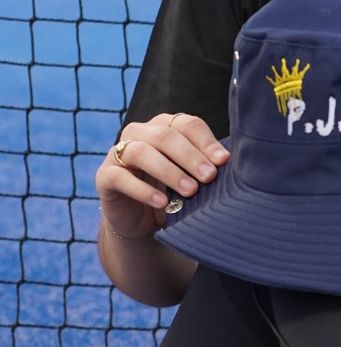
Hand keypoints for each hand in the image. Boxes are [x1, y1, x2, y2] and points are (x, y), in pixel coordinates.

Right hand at [96, 113, 229, 241]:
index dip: (205, 141)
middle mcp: (139, 134)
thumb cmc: (172, 195)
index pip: (186, 124)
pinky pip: (120, 177)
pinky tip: (161, 203)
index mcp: (164, 127)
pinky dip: (142, 190)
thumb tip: (230, 164)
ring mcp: (118, 153)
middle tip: (209, 177)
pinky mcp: (105, 176)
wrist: (141, 222)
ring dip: (169, 172)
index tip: (223, 161)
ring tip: (190, 191)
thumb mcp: (191, 179)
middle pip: (165, 136)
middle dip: (190, 157)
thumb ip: (205, 168)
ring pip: (141, 152)